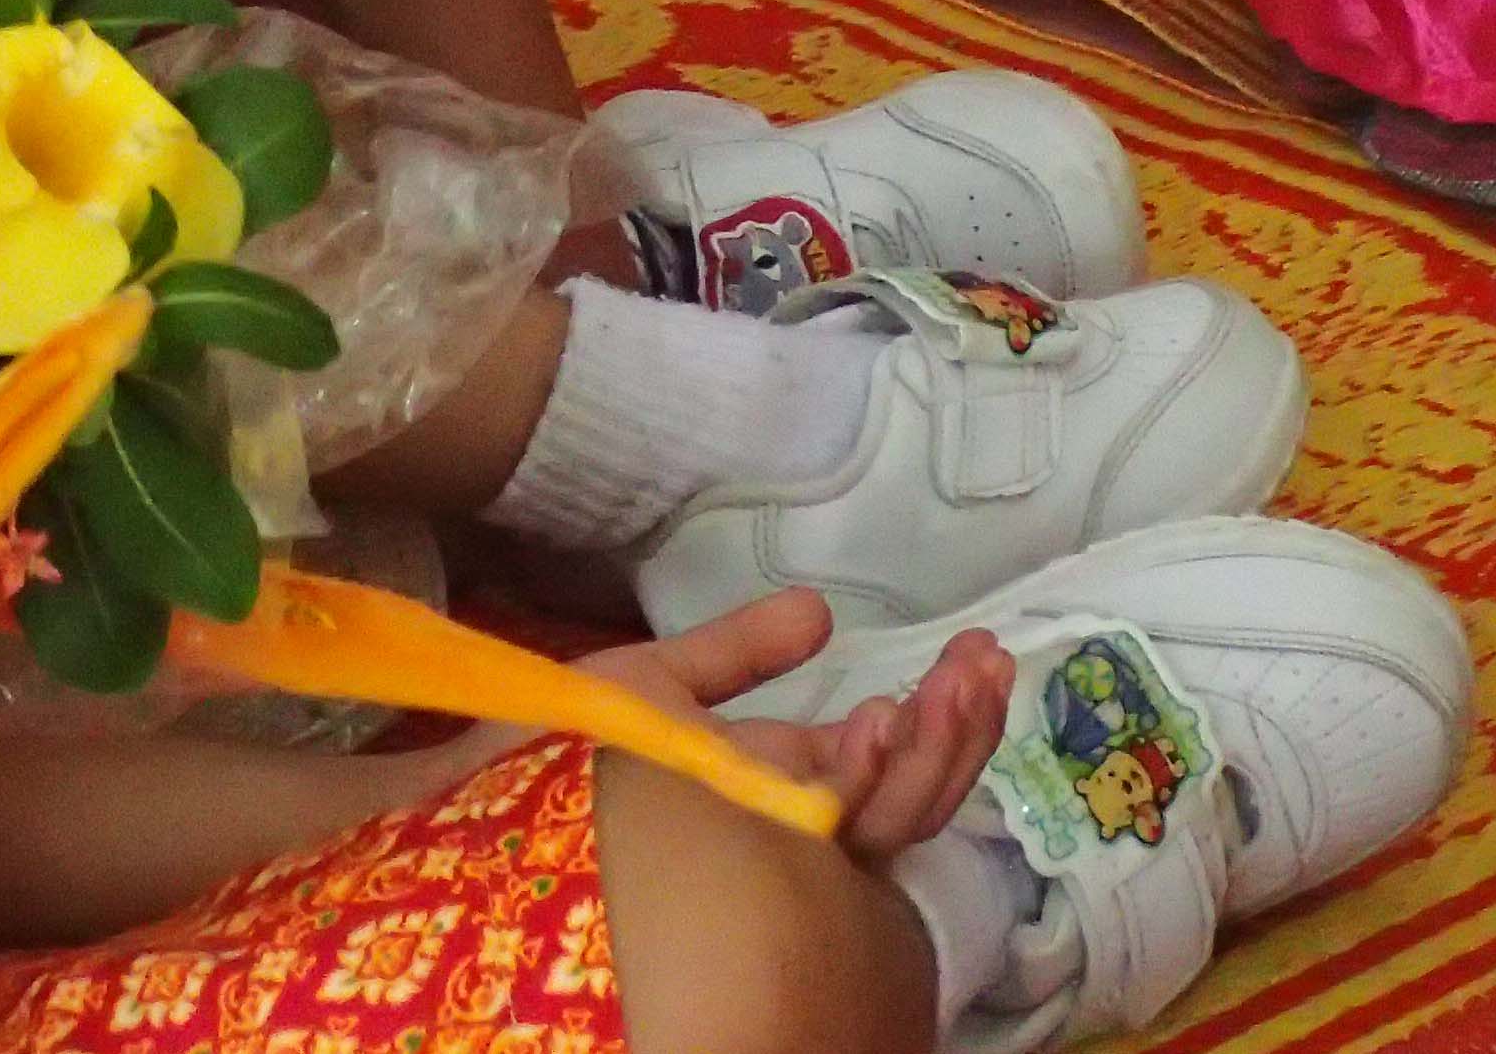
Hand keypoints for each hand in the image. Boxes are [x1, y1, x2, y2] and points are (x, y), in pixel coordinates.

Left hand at [580, 589, 1014, 862]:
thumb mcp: (660, 684)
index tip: (973, 655)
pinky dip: (867, 780)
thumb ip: (740, 650)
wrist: (508, 801)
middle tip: (987, 660)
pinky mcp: (764, 883)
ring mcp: (784, 871)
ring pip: (892, 823)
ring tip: (963, 680)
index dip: (933, 718)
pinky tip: (880, 720)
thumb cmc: (570, 747)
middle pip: (905, 797)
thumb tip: (821, 611)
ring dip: (937, 748)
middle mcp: (791, 842)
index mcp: (774, 798)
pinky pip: (836, 842)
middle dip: (955, 730)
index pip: (880, 769)